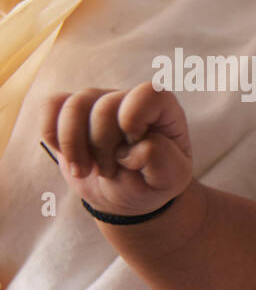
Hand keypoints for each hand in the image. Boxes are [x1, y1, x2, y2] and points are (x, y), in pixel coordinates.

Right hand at [40, 82, 194, 217]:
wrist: (125, 195)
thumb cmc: (151, 181)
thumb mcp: (169, 178)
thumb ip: (162, 158)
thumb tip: (134, 145)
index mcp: (163, 110)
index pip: (148, 94)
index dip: (134, 119)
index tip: (133, 145)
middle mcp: (129, 99)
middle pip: (104, 107)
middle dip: (101, 147)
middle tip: (109, 172)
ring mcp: (98, 101)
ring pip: (73, 107)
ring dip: (73, 146)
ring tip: (84, 170)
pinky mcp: (71, 111)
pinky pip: (51, 106)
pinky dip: (52, 135)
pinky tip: (67, 156)